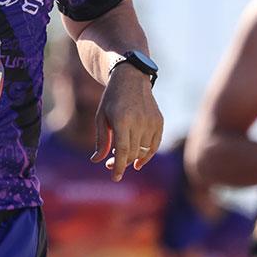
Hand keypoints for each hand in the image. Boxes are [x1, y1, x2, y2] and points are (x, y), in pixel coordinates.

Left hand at [91, 63, 163, 180]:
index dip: (119, 166)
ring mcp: (151, 121)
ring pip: (144, 151)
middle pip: (132, 152)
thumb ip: (101, 140)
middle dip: (122, 163)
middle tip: (111, 164)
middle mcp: (139, 121)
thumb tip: (97, 161)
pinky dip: (147, 155)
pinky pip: (154, 144)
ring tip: (121, 157)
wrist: (131, 78)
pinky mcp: (159, 121)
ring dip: (133, 159)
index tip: (115, 177)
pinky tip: (138, 161)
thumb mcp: (101, 117)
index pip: (122, 150)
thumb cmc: (112, 99)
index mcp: (122, 119)